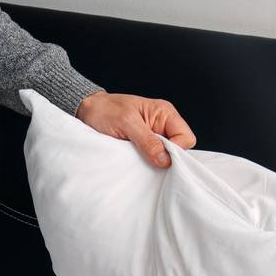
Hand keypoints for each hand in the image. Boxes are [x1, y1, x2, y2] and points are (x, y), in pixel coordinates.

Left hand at [77, 91, 195, 167]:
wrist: (89, 112)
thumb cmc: (106, 111)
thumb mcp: (127, 123)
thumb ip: (147, 140)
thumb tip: (165, 159)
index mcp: (165, 113)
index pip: (186, 138)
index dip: (176, 151)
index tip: (158, 157)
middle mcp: (164, 125)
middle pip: (180, 149)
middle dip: (167, 158)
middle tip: (148, 160)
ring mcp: (155, 137)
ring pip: (168, 157)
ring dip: (156, 162)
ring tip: (140, 160)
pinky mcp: (146, 147)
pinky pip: (155, 160)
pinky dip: (148, 164)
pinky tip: (138, 163)